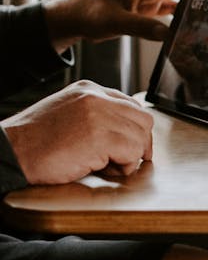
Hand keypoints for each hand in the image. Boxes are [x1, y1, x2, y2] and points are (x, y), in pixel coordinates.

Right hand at [2, 80, 154, 183]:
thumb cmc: (34, 142)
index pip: (131, 105)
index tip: (127, 147)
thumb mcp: (68, 115)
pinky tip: (102, 169)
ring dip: (129, 157)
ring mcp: (99, 115)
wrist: (12, 152)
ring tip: (105, 165)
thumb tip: (123, 132)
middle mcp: (96, 97)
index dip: (133, 129)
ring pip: (141, 136)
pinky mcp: (100, 136)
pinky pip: (133, 153)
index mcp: (88, 90)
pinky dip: (124, 167)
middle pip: (143, 119)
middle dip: (138, 143)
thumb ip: (95, 116)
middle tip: (121, 160)